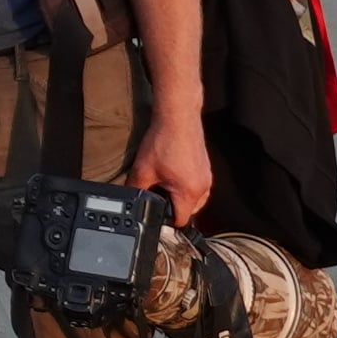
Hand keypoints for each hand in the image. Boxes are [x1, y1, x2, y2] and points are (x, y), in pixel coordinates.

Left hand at [137, 111, 214, 227]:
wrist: (178, 116)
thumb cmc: (164, 141)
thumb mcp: (142, 171)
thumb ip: (136, 190)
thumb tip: (130, 200)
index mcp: (190, 192)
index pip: (180, 221)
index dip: (165, 220)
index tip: (156, 215)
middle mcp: (203, 187)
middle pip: (188, 211)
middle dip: (172, 207)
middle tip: (157, 195)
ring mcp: (206, 176)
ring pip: (193, 198)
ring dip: (179, 196)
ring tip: (164, 182)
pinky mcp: (205, 167)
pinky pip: (196, 185)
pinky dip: (185, 185)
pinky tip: (172, 173)